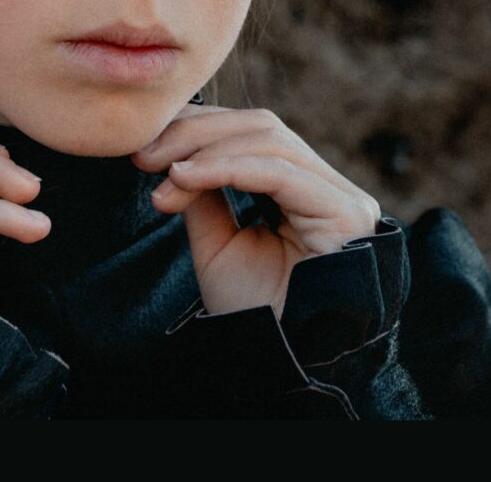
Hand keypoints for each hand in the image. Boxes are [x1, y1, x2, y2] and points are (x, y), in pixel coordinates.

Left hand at [133, 104, 382, 317]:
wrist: (279, 363)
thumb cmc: (253, 311)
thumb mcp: (217, 241)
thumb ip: (204, 193)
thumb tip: (177, 154)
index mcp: (304, 191)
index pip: (252, 133)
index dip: (198, 130)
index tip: (145, 149)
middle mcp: (330, 189)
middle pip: (261, 127)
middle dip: (196, 133)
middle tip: (143, 156)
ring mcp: (343, 199)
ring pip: (268, 140)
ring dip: (203, 150)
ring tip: (160, 173)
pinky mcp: (346, 215)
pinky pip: (278, 172)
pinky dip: (225, 167)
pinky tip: (185, 178)